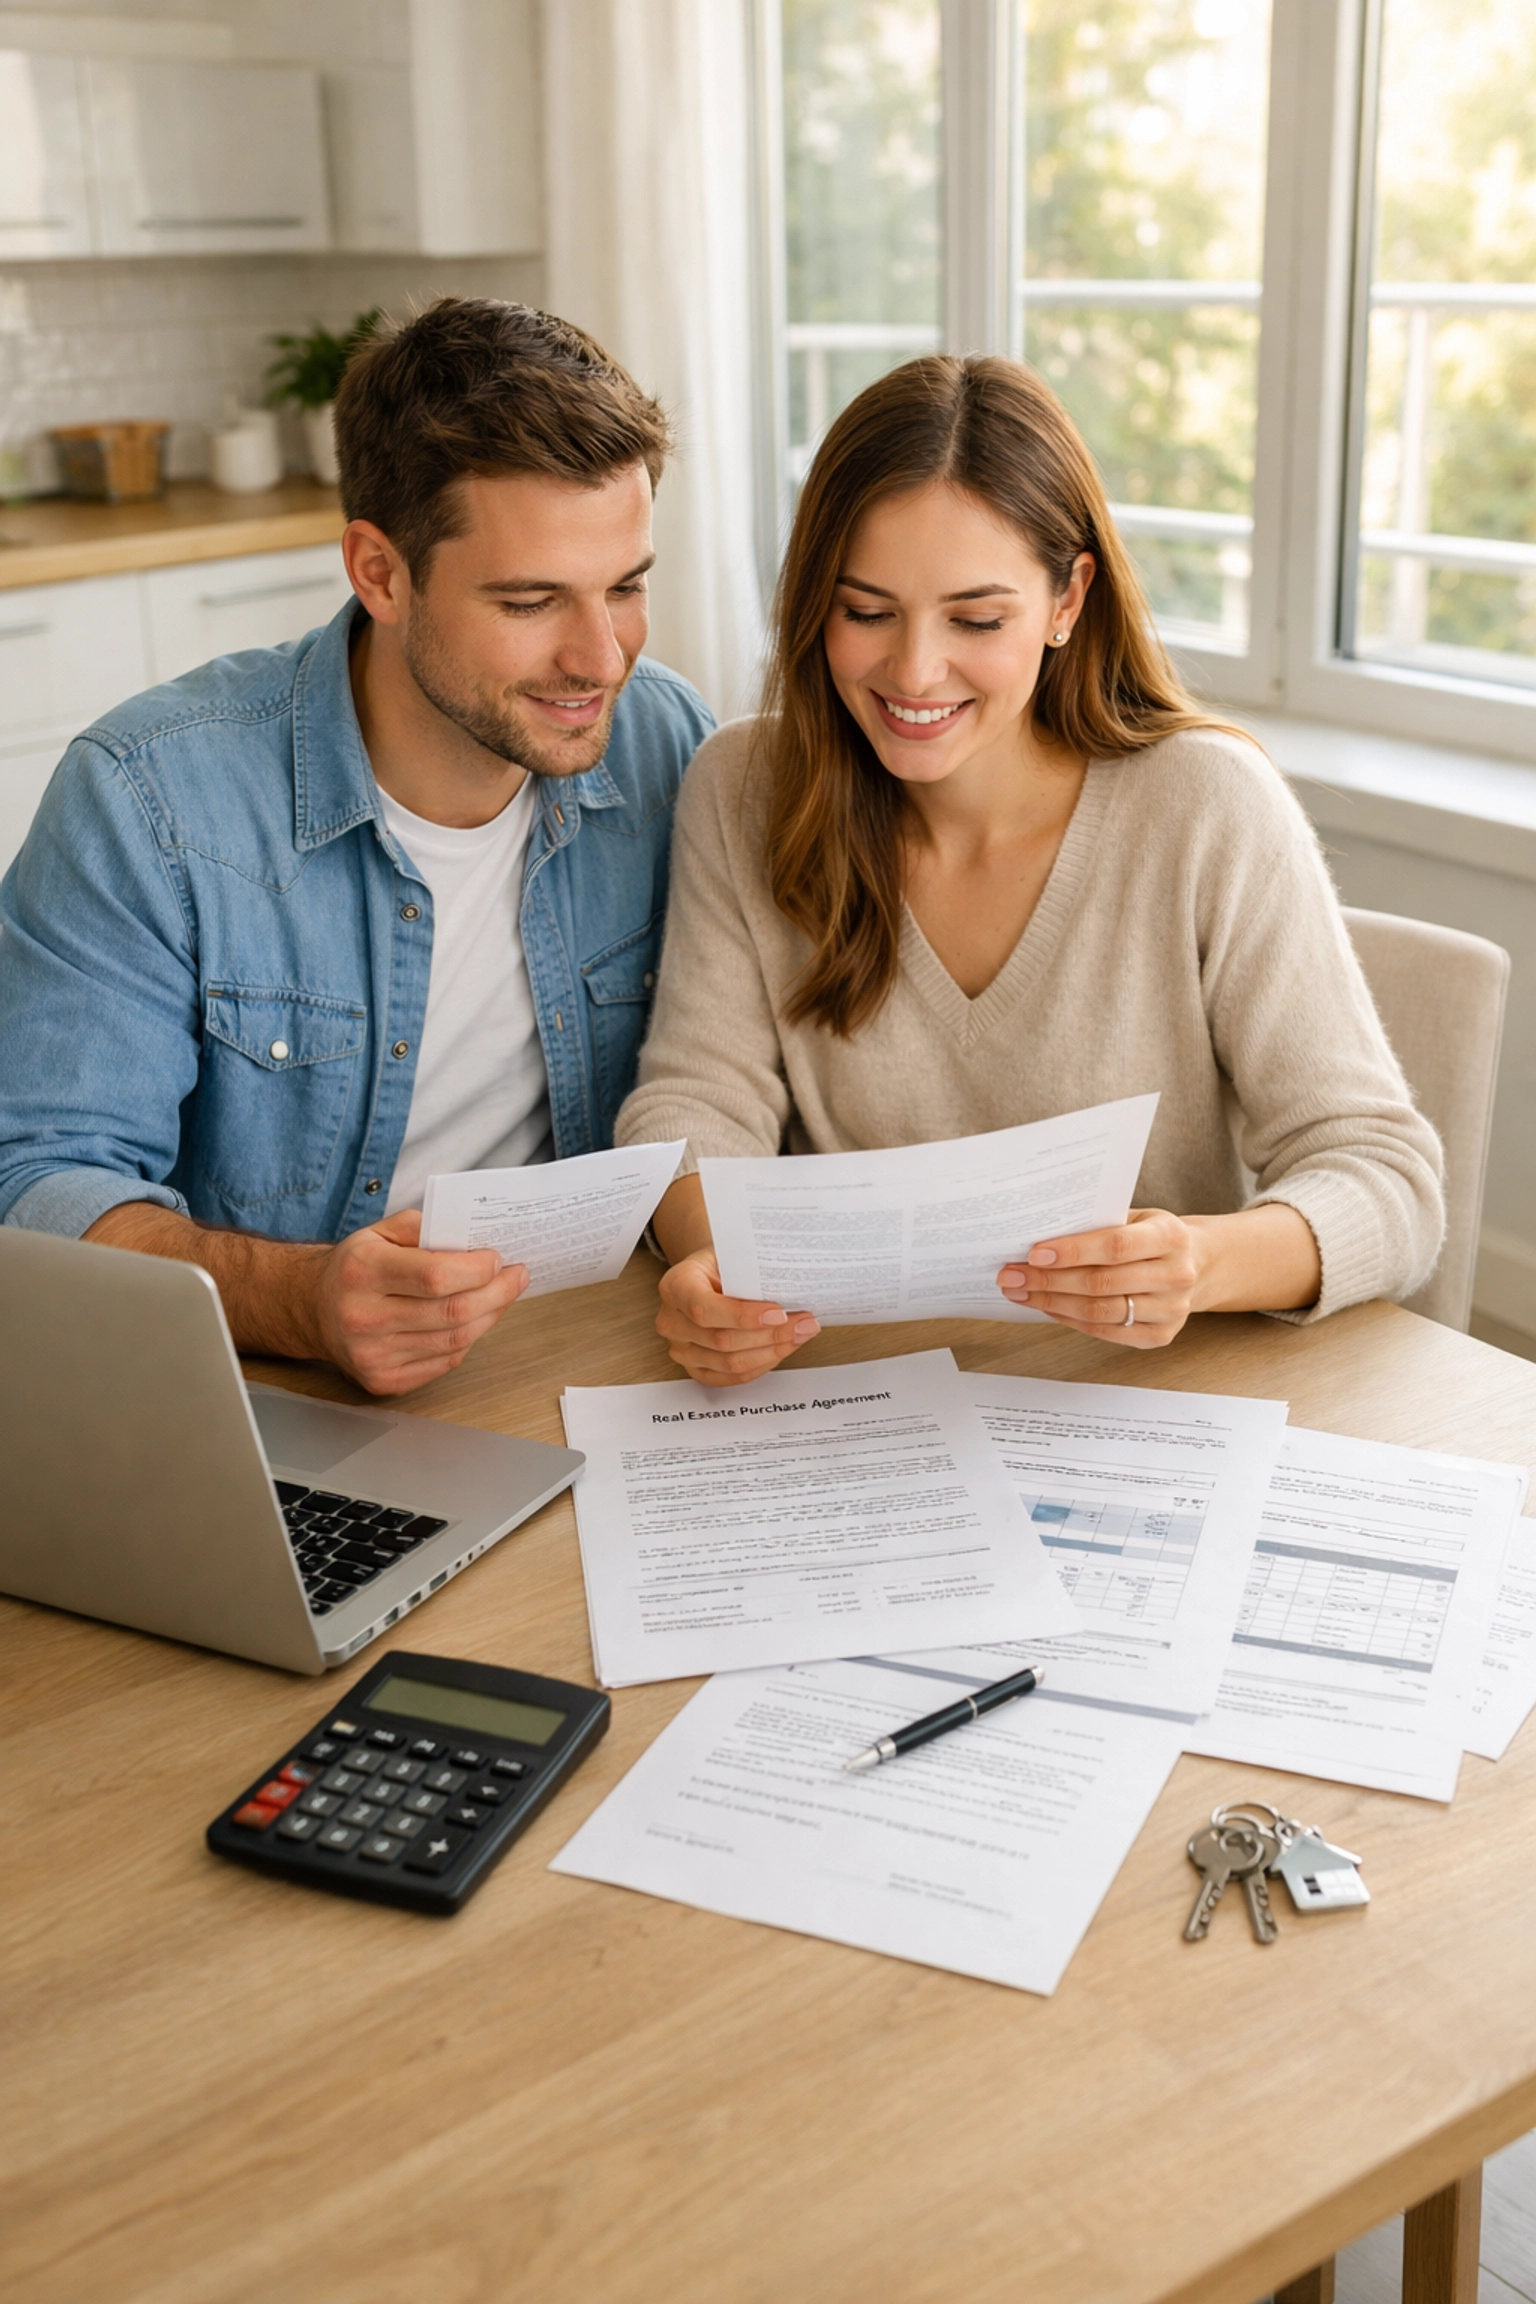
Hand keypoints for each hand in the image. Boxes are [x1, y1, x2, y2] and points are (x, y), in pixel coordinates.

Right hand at [311, 1210, 529, 1394]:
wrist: (312, 1309)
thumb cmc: (353, 1268)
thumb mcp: (378, 1232)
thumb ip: (424, 1228)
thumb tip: (474, 1242)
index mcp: (362, 1271)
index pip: (435, 1276)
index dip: (477, 1270)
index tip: (498, 1260)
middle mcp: (364, 1316)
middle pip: (452, 1312)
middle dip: (497, 1293)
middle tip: (516, 1277)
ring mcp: (373, 1355)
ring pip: (455, 1341)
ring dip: (489, 1317)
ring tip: (501, 1297)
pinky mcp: (383, 1380)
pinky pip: (444, 1362)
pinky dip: (467, 1341)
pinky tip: (474, 1321)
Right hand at [656, 1247, 819, 1386]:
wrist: (708, 1276)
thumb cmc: (721, 1264)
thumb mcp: (732, 1254)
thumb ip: (751, 1271)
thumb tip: (790, 1285)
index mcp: (675, 1286)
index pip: (704, 1308)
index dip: (743, 1316)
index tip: (779, 1313)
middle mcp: (672, 1321)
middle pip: (723, 1340)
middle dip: (771, 1335)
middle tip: (804, 1323)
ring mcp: (681, 1349)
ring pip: (730, 1363)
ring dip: (772, 1351)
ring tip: (800, 1335)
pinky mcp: (695, 1368)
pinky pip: (731, 1377)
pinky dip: (762, 1365)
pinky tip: (781, 1350)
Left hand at [998, 1209, 1201, 1348]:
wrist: (1197, 1263)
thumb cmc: (1152, 1235)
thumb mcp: (1135, 1217)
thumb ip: (1098, 1225)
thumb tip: (1037, 1237)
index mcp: (1171, 1235)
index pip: (1115, 1247)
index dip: (1072, 1252)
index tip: (1033, 1254)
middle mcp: (1176, 1275)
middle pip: (1102, 1283)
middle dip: (1048, 1281)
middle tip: (1011, 1275)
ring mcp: (1172, 1310)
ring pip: (1099, 1312)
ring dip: (1052, 1303)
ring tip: (1021, 1292)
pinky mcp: (1161, 1335)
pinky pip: (1106, 1332)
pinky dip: (1070, 1319)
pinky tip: (1047, 1307)